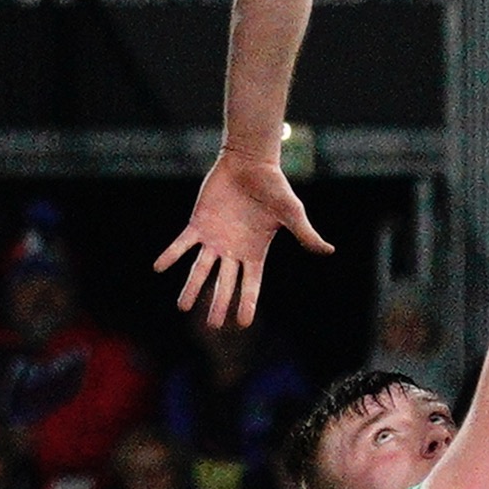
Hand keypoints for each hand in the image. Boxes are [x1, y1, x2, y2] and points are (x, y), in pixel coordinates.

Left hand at [156, 150, 329, 327]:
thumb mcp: (292, 212)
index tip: (242, 324)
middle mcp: (232, 251)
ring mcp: (214, 239)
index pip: (251, 284)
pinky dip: (171, 255)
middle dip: (218, 304)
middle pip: (224, 283)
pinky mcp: (198, 224)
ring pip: (200, 269)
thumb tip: (329, 250)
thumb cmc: (274, 186)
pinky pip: (182, 243)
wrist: (250, 162)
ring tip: (182, 307)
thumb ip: (305, 234)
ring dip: (191, 287)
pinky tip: (159, 267)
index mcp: (255, 253)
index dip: (247, 303)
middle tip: (213, 326)